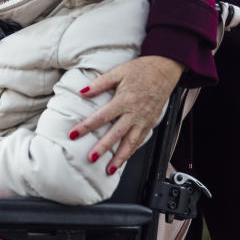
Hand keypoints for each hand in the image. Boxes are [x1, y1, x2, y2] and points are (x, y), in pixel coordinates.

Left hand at [69, 56, 183, 172]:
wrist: (165, 70)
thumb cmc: (141, 70)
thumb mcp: (118, 72)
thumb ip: (100, 83)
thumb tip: (82, 91)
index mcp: (124, 100)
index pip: (102, 116)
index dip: (87, 126)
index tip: (74, 133)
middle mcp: (135, 113)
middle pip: (116, 134)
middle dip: (103, 148)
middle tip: (91, 158)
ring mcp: (144, 120)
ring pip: (131, 143)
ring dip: (120, 158)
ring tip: (109, 169)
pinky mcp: (151, 123)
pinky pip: (140, 141)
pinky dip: (132, 152)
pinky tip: (124, 159)